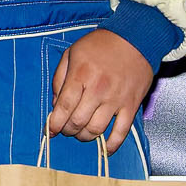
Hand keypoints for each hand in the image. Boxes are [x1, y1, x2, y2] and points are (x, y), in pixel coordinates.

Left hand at [48, 29, 153, 155]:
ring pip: (96, 130)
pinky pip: (122, 132)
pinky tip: (105, 147)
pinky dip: (113, 144)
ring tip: (82, 133)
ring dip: (85, 137)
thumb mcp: (72, 53)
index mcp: (81, 75)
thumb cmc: (101, 44)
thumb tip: (56, 104)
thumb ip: (60, 78)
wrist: (135, 38)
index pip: (64, 107)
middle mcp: (98, 89)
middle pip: (78, 122)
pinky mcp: (131, 105)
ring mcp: (116, 99)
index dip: (54, 123)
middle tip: (67, 129)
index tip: (50, 130)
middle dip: (68, 131)